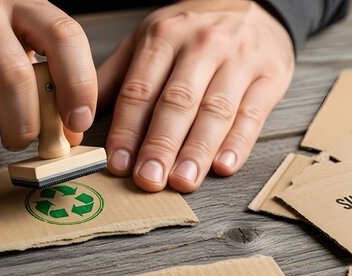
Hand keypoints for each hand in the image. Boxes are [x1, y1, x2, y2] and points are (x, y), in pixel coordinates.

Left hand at [98, 0, 293, 191]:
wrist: (250, 2)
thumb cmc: (192, 30)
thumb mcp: (149, 39)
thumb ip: (118, 76)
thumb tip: (81, 115)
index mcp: (163, 37)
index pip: (140, 90)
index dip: (128, 129)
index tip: (118, 163)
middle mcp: (201, 46)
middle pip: (177, 101)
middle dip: (161, 144)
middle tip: (149, 180)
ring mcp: (239, 60)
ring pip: (216, 110)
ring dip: (197, 150)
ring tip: (183, 180)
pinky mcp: (270, 76)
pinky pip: (253, 113)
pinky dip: (238, 142)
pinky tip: (223, 166)